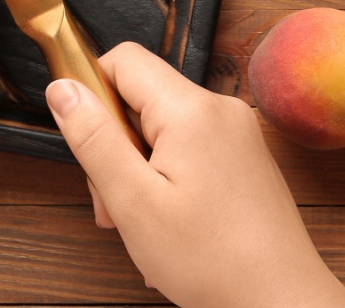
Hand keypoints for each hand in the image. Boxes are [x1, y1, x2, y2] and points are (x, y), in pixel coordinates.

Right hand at [45, 43, 344, 307]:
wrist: (282, 304)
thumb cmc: (213, 261)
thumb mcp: (132, 200)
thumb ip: (93, 137)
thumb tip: (62, 88)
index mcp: (191, 110)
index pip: (123, 59)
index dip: (92, 92)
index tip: (85, 140)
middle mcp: (220, 109)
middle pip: (141, 98)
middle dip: (115, 145)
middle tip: (112, 202)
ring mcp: (237, 133)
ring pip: (162, 127)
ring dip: (138, 169)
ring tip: (140, 223)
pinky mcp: (244, 157)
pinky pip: (188, 148)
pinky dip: (167, 178)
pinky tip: (167, 223)